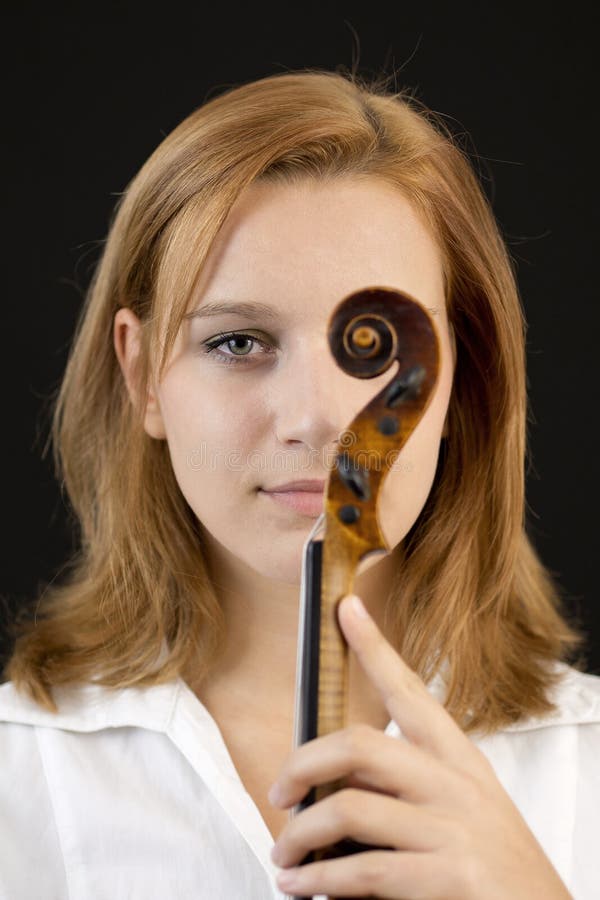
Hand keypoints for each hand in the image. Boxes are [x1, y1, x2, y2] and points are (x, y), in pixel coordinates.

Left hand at [269, 594, 571, 898]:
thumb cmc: (497, 871)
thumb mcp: (464, 813)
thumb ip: (409, 790)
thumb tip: (334, 789)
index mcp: (460, 761)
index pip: (411, 691)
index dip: (375, 647)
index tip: (346, 608)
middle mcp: (457, 785)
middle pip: (360, 744)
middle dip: (303, 763)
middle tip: (278, 791)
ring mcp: (455, 830)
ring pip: (349, 808)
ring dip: (300, 835)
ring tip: (284, 855)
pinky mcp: (452, 878)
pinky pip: (363, 870)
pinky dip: (319, 880)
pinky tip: (302, 887)